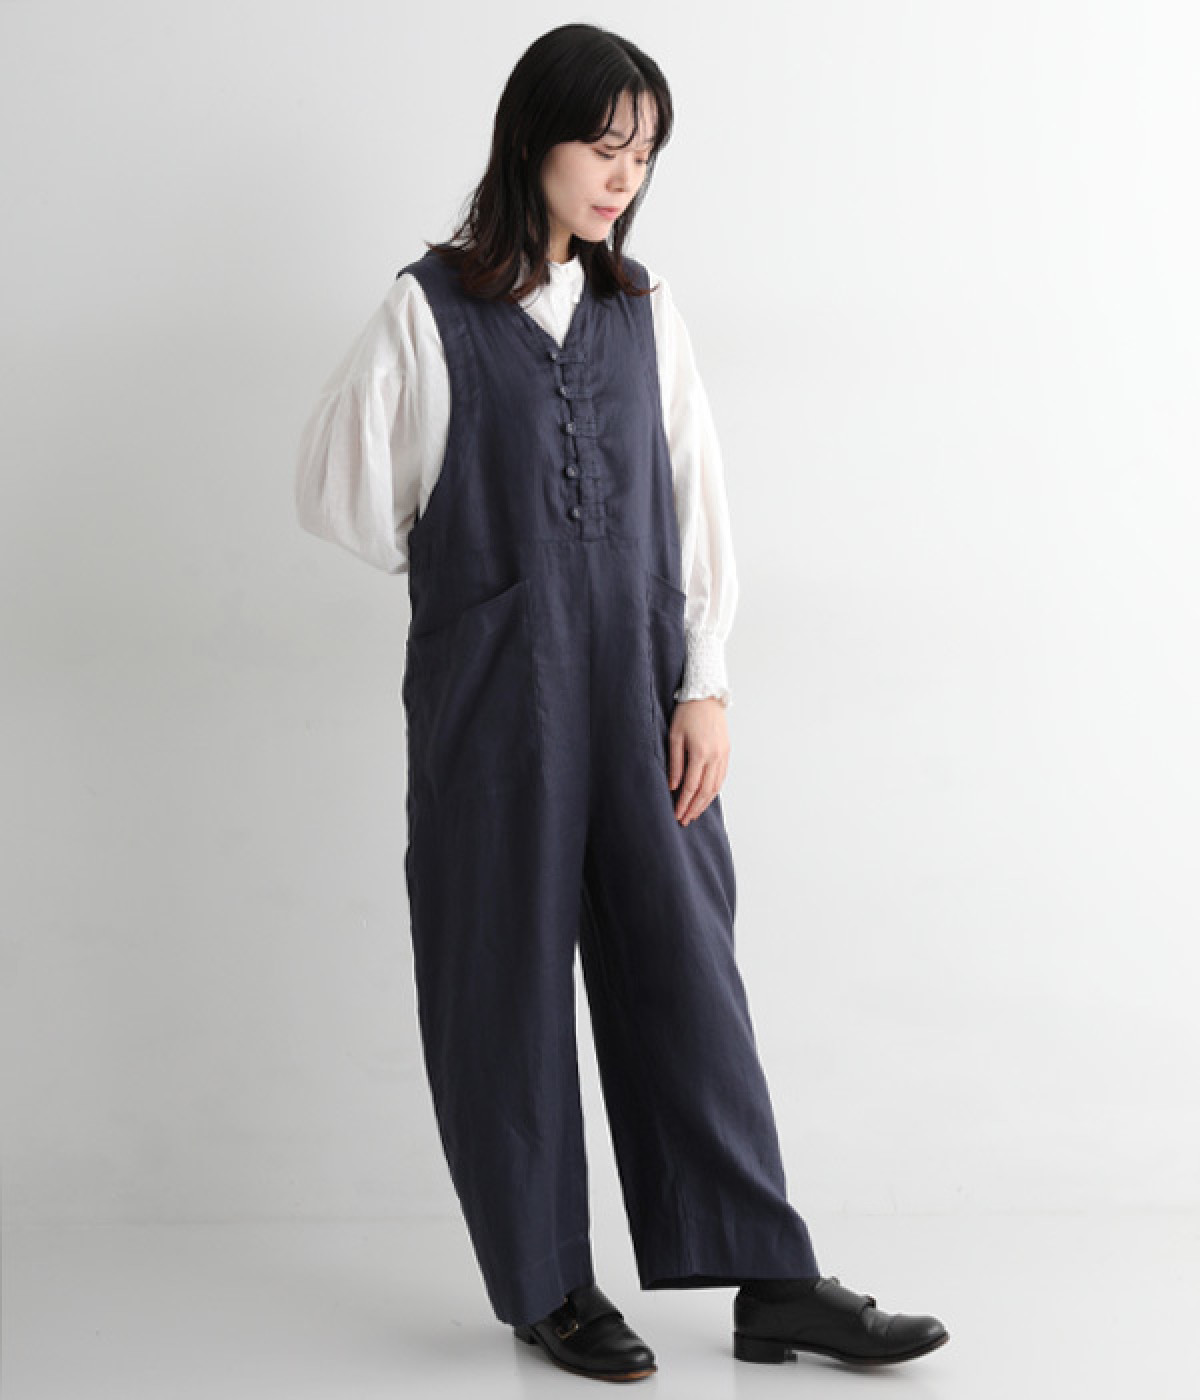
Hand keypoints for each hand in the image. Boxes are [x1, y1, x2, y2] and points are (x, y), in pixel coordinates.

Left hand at [667, 697, 729, 825]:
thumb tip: (673, 786)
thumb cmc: (686, 712)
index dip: (683, 804)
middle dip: (694, 808)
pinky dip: (714, 790)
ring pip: (716, 786)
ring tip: (695, 813)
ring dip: (705, 803)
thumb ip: (675, 763)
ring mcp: (723, 754)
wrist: (706, 694)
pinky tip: (706, 797)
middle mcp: (715, 756)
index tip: (676, 815)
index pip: (691, 787)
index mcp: (700, 753)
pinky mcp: (727, 751)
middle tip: (685, 820)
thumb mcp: (674, 736)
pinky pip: (722, 777)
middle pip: (705, 791)